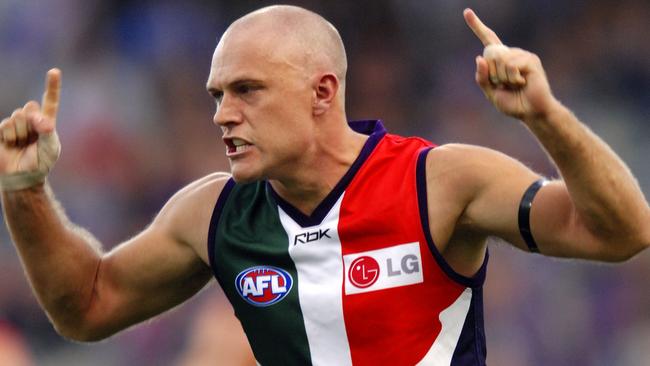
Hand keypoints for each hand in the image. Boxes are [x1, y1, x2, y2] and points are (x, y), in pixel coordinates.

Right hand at [0, 69, 61, 188]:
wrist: (21, 176)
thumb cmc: (40, 162)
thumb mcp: (49, 148)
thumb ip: (47, 132)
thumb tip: (42, 120)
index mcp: (46, 122)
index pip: (50, 101)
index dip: (52, 86)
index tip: (54, 71)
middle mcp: (31, 120)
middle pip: (29, 107)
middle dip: (31, 122)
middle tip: (32, 138)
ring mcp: (15, 124)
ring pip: (16, 116)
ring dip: (20, 132)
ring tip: (21, 144)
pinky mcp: (2, 131)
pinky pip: (5, 125)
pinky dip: (9, 136)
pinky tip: (11, 145)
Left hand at [463, 9, 558, 121]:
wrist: (531, 112)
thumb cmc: (512, 103)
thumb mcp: (491, 93)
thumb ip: (482, 78)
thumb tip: (479, 57)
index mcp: (500, 60)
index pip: (487, 40)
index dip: (477, 26)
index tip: (467, 12)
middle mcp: (510, 53)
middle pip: (490, 53)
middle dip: (492, 74)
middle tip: (505, 85)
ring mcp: (521, 55)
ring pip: (500, 60)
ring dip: (503, 78)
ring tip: (515, 84)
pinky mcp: (531, 60)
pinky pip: (511, 65)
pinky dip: (512, 78)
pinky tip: (522, 83)